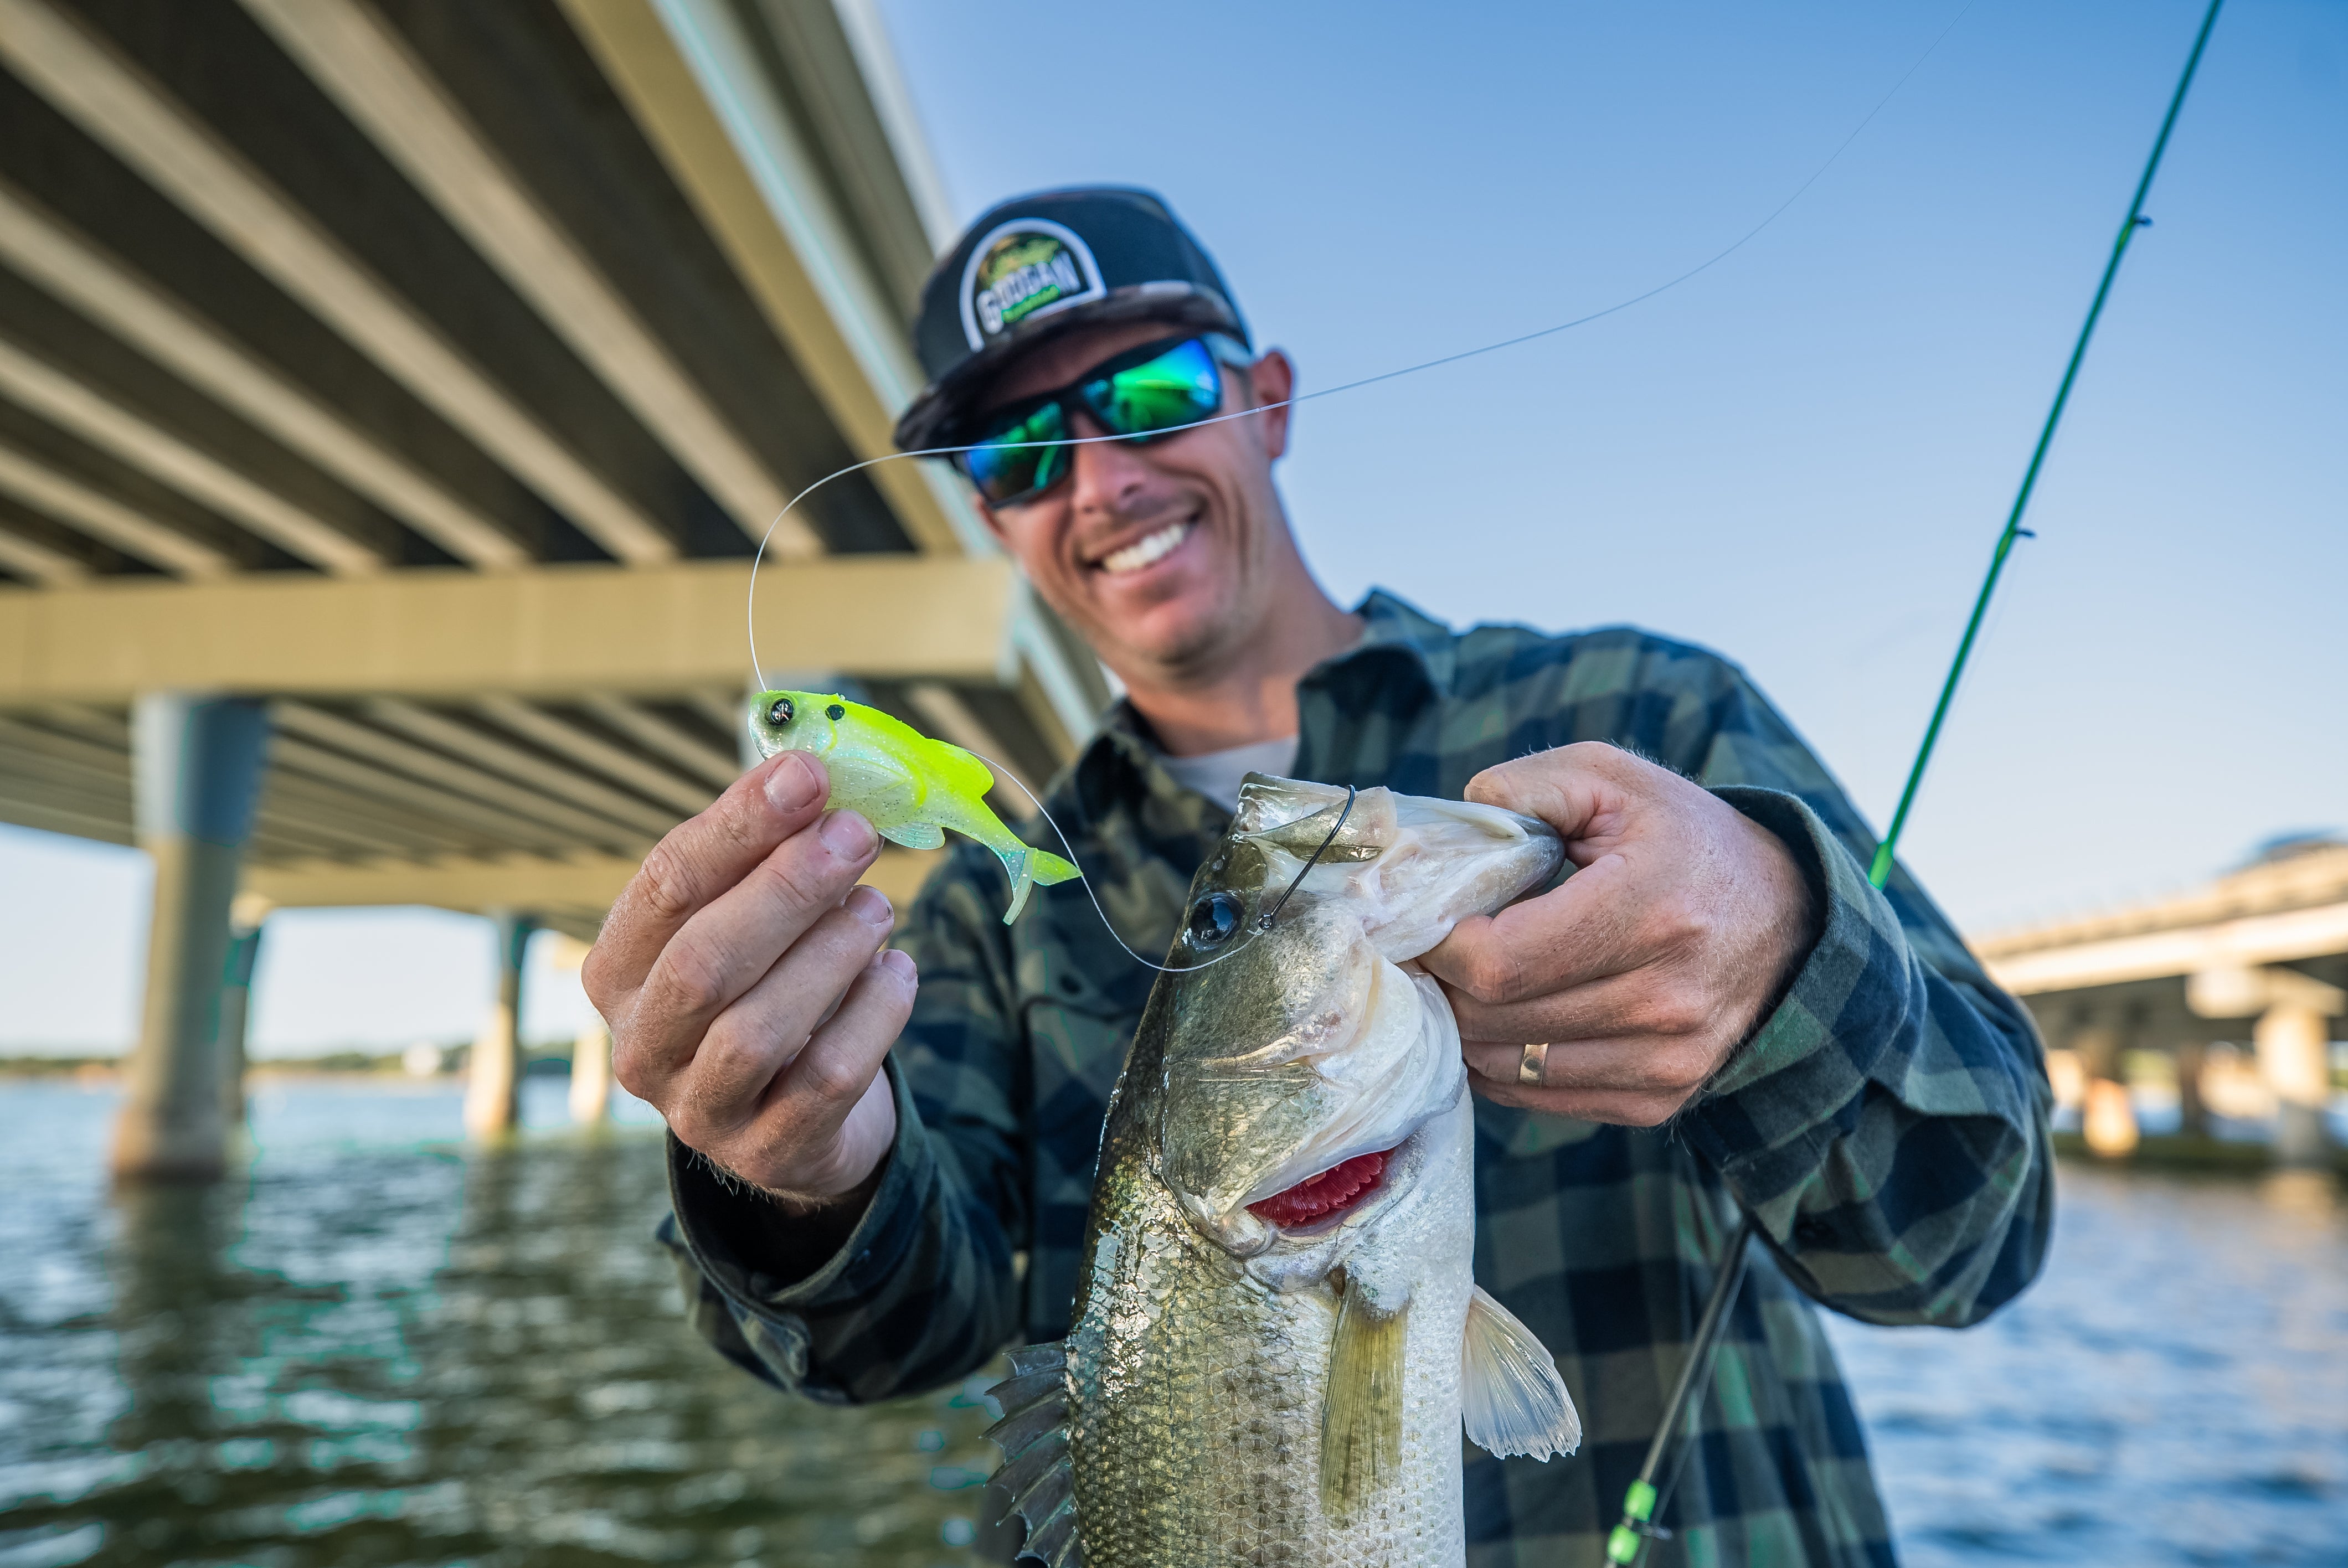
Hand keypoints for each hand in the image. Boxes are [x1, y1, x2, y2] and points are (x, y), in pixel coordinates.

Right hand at [585, 751, 916, 1202]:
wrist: (793, 1119)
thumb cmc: (765, 987)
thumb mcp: (747, 921)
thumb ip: (765, 854)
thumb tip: (810, 770)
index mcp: (620, 970)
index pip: (665, 885)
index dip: (739, 826)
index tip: (808, 774)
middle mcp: (642, 1044)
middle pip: (704, 962)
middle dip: (786, 890)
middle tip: (856, 836)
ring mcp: (698, 1109)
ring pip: (757, 1030)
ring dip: (829, 955)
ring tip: (879, 907)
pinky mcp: (767, 1151)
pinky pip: (825, 1081)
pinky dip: (872, 1017)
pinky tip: (899, 971)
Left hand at [1420, 743, 1816, 1125]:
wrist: (1788, 918)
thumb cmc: (1685, 840)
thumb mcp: (1615, 780)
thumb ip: (1528, 788)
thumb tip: (1452, 833)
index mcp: (1650, 911)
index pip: (1498, 963)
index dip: (1439, 944)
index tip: (1425, 918)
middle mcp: (1665, 999)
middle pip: (1491, 1021)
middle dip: (1443, 983)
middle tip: (1433, 946)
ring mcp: (1666, 1060)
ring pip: (1505, 1069)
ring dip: (1466, 1026)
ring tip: (1469, 976)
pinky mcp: (1659, 1100)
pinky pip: (1537, 1098)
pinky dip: (1502, 1062)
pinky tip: (1508, 1015)